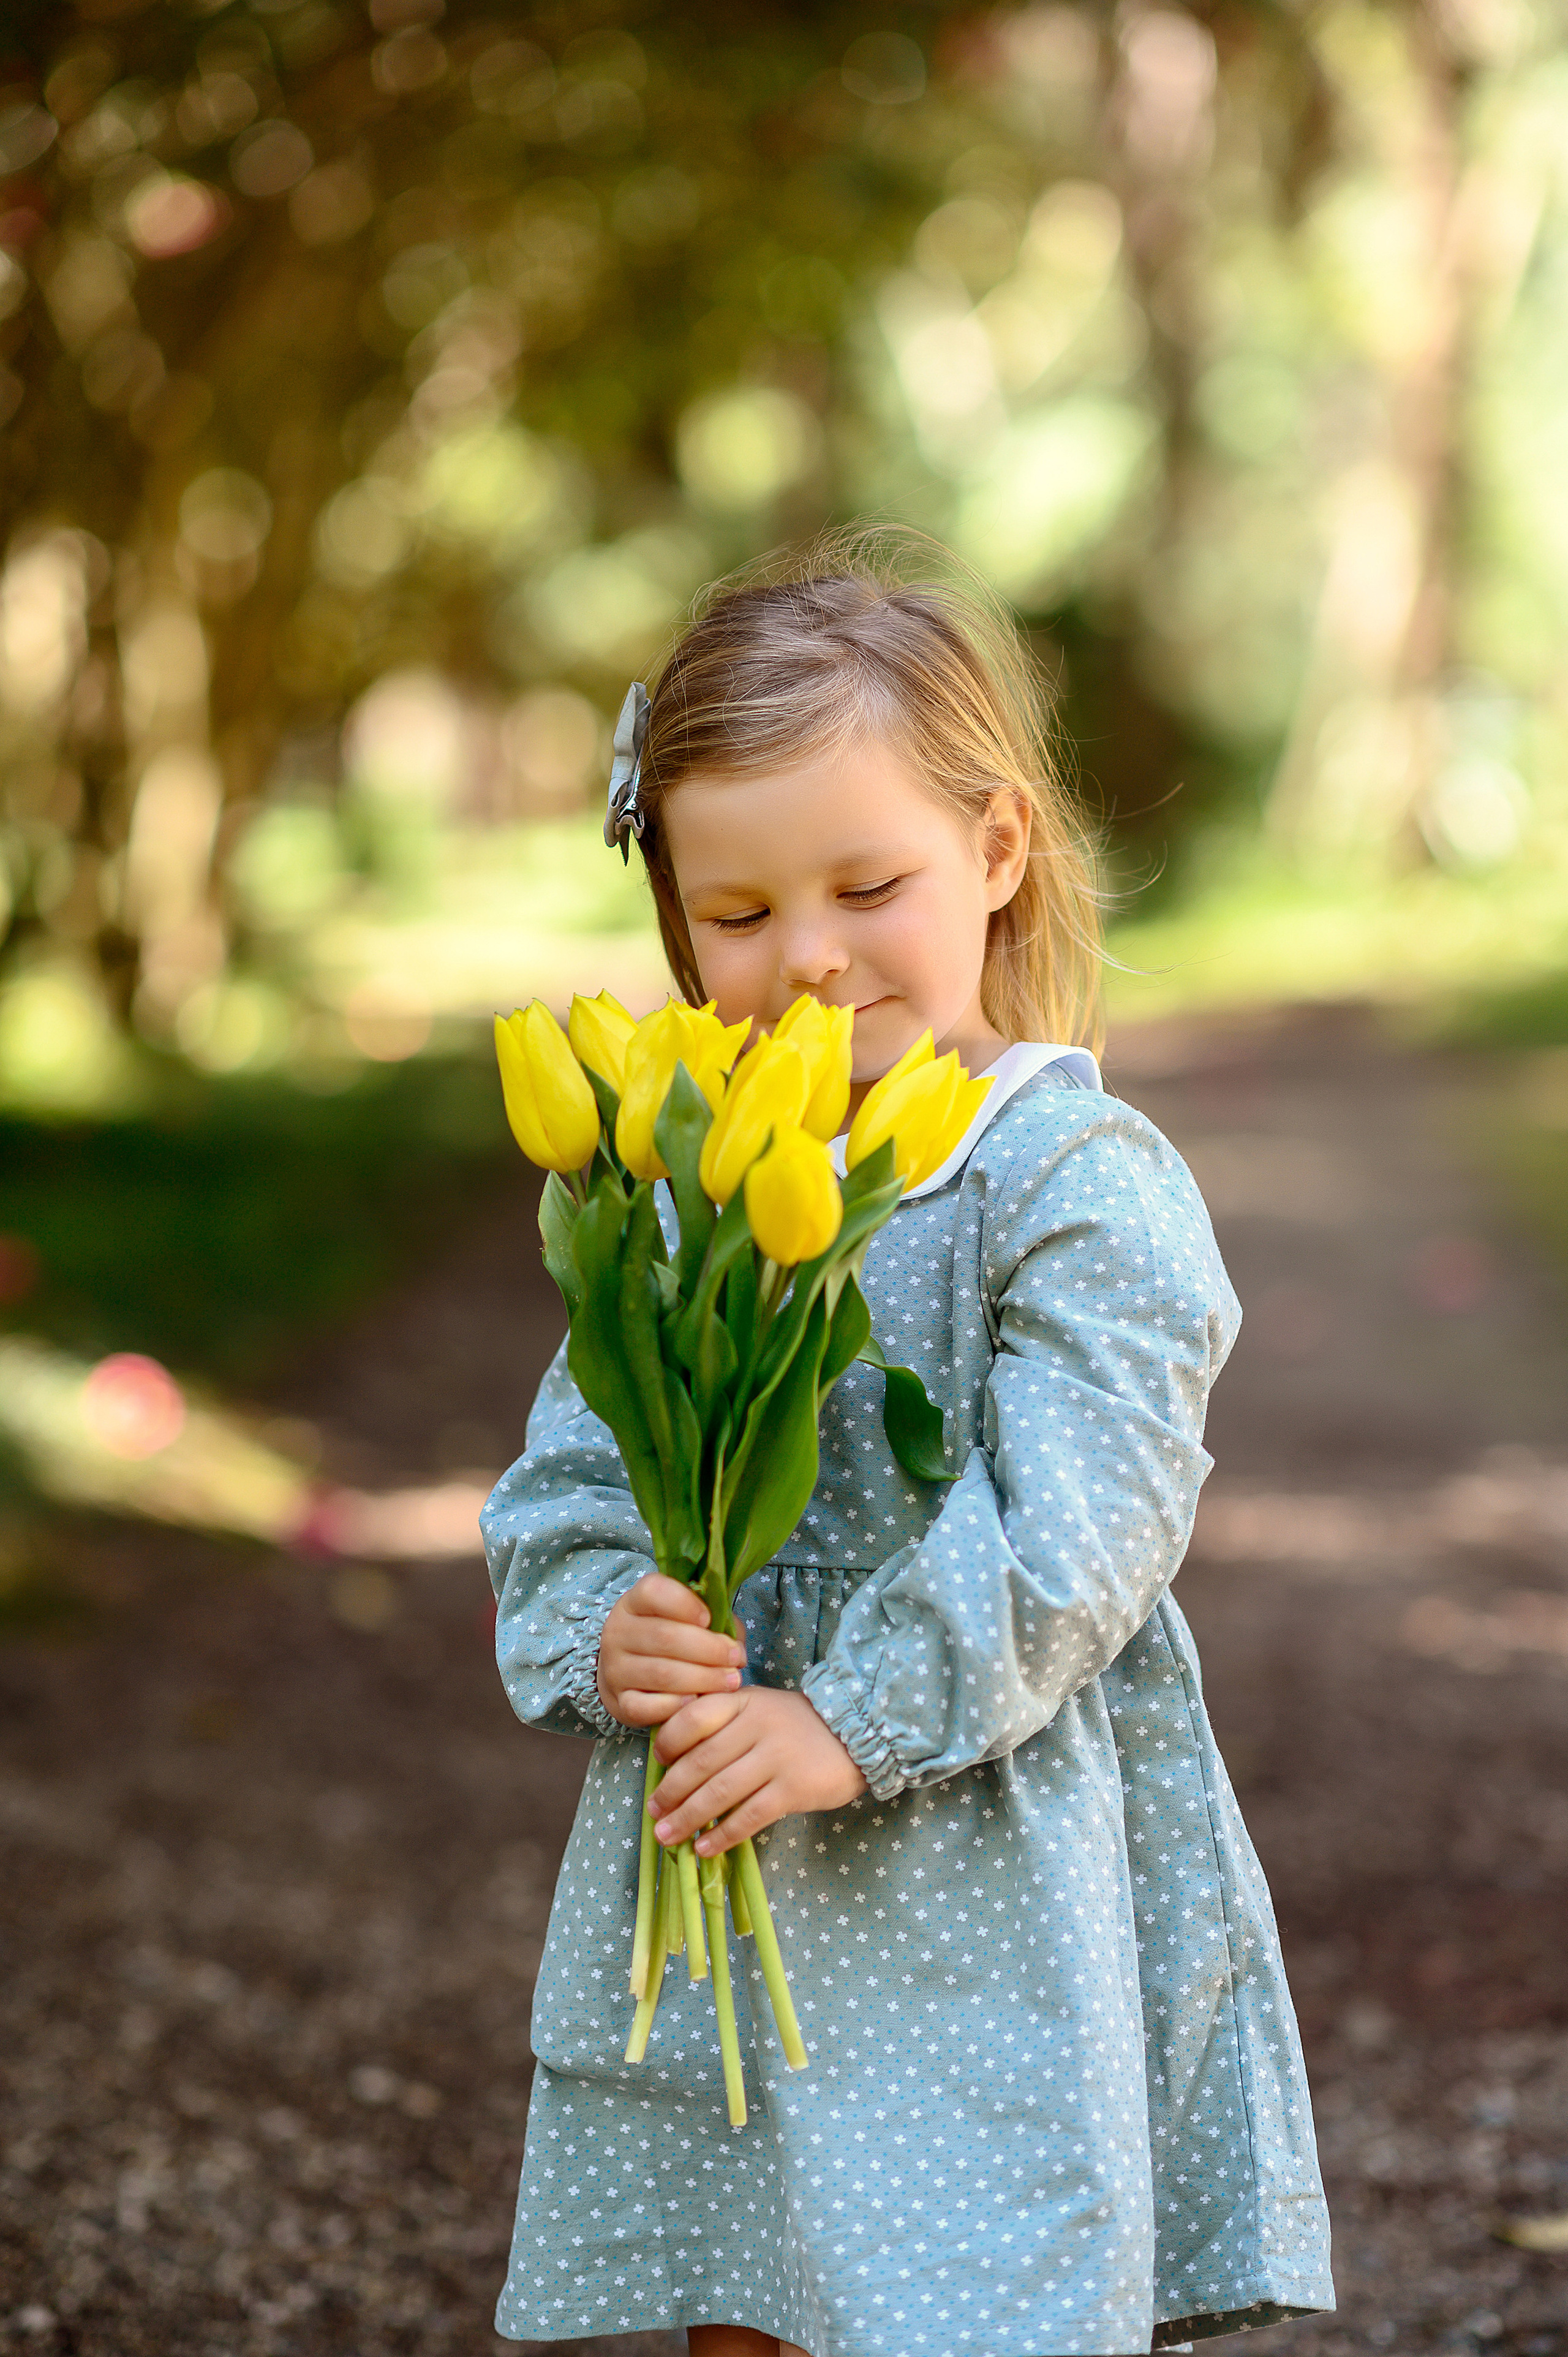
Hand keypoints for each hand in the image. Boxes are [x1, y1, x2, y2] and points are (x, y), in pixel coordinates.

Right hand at [596, 1572, 745, 1726]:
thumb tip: (734, 1642)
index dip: (685, 1603)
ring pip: (660, 1673)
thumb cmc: (670, 1640)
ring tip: (730, 1681)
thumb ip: (714, 1619)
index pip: (653, 1591)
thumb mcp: (687, 1618)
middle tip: (736, 1659)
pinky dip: (674, 1705)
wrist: (629, 1675)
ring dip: (703, 1678)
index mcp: (633, 1603)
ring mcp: (615, 1669)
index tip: (709, 1618)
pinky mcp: (619, 1702)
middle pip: (664, 1636)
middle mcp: (618, 1632)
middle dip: (709, 1649)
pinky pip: (646, 1706)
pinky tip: (696, 1702)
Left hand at [649, 1685, 866, 1854]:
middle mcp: (758, 1726)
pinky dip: (723, 1835)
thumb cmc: (796, 1725)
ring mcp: (777, 1758)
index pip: (694, 1718)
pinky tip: (704, 1848)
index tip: (657, 1764)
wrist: (855, 1733)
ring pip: (720, 1791)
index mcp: (743, 1701)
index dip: (669, 1743)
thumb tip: (673, 1759)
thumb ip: (723, 1721)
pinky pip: (749, 1816)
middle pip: (701, 1761)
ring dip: (688, 1817)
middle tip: (653, 1811)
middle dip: (671, 1791)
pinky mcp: (793, 1789)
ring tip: (666, 1835)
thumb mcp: (758, 1708)